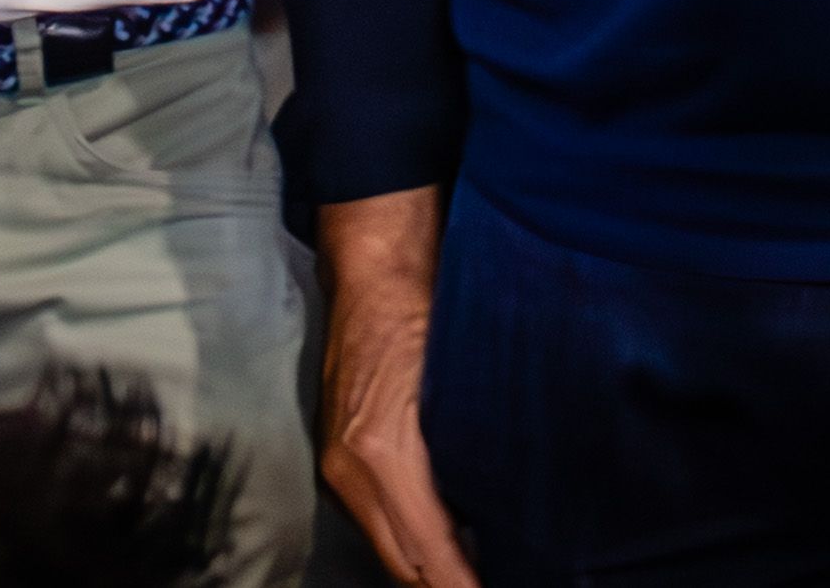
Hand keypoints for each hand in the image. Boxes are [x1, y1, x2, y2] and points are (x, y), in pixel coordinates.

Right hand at [314, 190, 480, 587]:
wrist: (375, 273)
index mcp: (386, 458)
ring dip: (427, 568)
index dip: (465, 585)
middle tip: (488, 585)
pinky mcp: (335, 455)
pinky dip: (408, 540)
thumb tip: (494, 529)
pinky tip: (445, 540)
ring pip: (387, 547)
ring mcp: (337, 466)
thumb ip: (472, 467)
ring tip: (474, 572)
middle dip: (445, 585)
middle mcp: (351, 472)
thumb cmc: (429, 317)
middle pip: (403, 566)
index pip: (432, 556)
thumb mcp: (465, 393)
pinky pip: (373, 520)